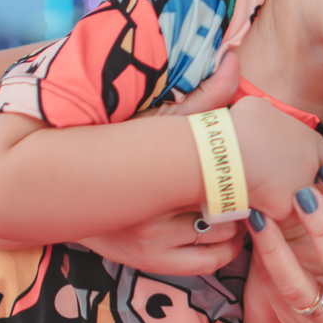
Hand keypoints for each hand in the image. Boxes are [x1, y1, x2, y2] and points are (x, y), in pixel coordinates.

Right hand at [82, 51, 246, 274]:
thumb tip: (234, 58)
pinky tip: (224, 233)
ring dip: (238, 225)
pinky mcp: (148, 261)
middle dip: (245, 197)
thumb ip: (202, 97)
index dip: (251, 173)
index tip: (253, 165)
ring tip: (234, 206)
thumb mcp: (157, 120)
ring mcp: (151, 242)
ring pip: (224, 238)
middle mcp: (154, 212)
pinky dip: (226, 250)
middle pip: (231, 209)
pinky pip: (207, 263)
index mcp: (160, 173)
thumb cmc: (123, 146)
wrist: (69, 187)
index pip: (228, 177)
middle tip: (246, 185)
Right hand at [230, 93, 322, 220]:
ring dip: (280, 194)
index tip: (281, 155)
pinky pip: (274, 212)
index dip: (298, 154)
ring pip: (294, 198)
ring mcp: (300, 192)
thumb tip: (267, 111)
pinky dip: (262, 207)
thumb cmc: (242, 126)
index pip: (316, 152)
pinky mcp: (283, 211)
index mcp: (314, 143)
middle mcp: (314, 169)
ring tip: (256, 186)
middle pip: (308, 177)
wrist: (225, 154)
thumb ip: (271, 113)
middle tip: (268, 172)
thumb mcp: (259, 106)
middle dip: (292, 176)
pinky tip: (247, 198)